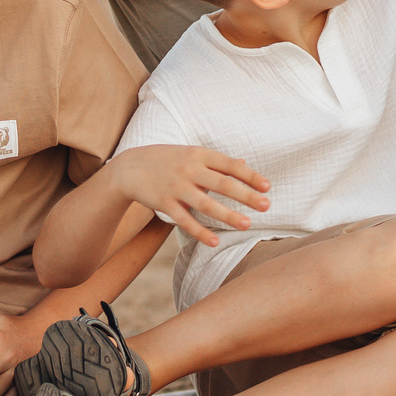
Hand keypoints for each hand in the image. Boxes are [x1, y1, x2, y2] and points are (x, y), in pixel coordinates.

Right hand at [107, 145, 269, 247]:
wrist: (128, 168)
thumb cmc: (165, 160)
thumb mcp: (190, 153)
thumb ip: (216, 161)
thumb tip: (244, 162)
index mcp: (198, 154)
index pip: (229, 165)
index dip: (249, 175)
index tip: (267, 186)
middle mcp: (188, 168)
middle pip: (222, 183)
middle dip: (245, 195)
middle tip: (266, 206)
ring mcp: (175, 186)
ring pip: (205, 203)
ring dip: (227, 215)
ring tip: (247, 225)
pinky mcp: (163, 203)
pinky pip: (185, 220)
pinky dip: (200, 231)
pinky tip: (215, 242)